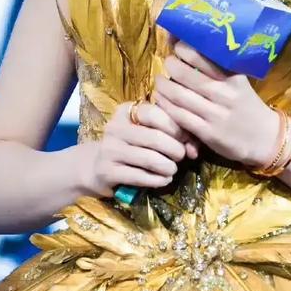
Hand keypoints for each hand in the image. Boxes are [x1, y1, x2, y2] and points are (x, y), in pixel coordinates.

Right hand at [78, 100, 199, 197]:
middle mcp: (115, 127)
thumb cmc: (131, 146)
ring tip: (173, 169)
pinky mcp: (107, 171)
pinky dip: (157, 180)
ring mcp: (109, 149)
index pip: (155, 114)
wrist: (96, 166)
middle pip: (155, 137)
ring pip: (149, 159)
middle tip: (181, 156)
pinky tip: (164, 180)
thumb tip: (194, 149)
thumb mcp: (147, 132)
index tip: (186, 139)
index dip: (176, 127)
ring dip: (168, 166)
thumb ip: (172, 134)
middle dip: (175, 149)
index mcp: (126, 111)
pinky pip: (139, 176)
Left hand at [154, 39, 279, 167]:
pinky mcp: (208, 133)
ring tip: (160, 80)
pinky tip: (163, 100)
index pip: (204, 56)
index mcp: (233, 77)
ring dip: (163, 86)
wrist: (266, 139)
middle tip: (167, 62)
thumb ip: (218, 68)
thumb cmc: (247, 105)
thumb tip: (192, 44)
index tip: (177, 45)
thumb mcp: (238, 82)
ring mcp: (216, 114)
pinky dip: (167, 106)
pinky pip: (180, 116)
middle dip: (171, 65)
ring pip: (180, 95)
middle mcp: (225, 93)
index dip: (184, 48)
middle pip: (187, 75)